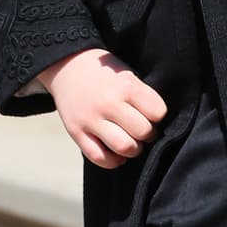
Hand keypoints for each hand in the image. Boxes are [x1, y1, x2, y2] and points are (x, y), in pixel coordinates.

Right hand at [38, 48, 167, 168]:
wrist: (68, 66)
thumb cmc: (105, 74)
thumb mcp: (127, 74)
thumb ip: (141, 96)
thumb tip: (157, 123)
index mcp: (126, 86)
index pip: (157, 112)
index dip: (158, 116)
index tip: (152, 115)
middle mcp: (109, 103)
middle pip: (143, 132)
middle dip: (148, 135)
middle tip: (143, 131)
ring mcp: (91, 119)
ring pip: (124, 147)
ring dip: (133, 150)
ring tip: (132, 143)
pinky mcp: (76, 132)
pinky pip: (99, 157)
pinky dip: (113, 161)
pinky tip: (116, 154)